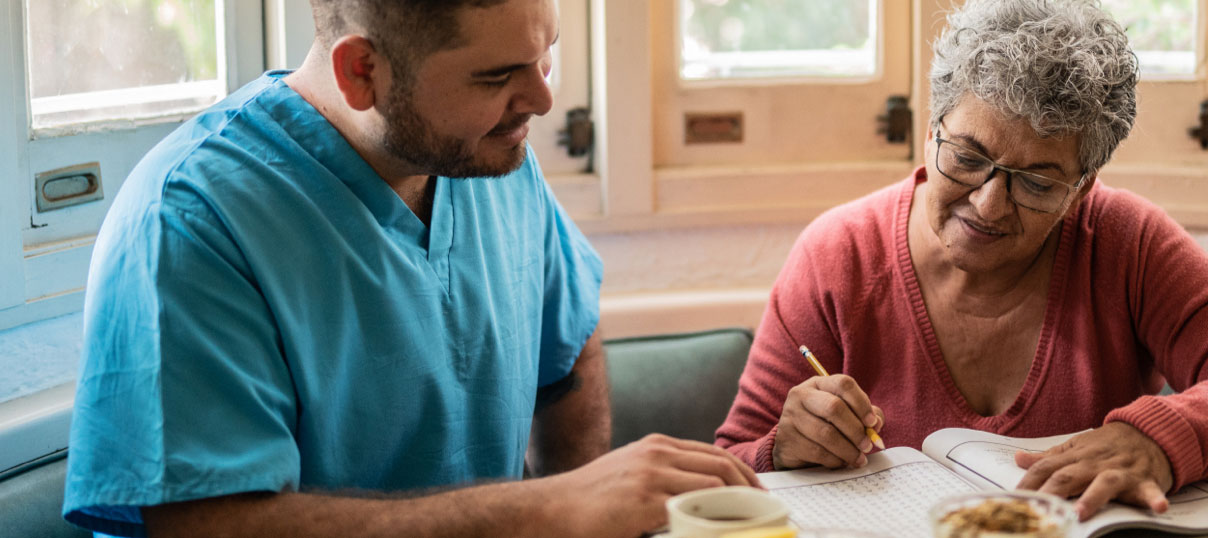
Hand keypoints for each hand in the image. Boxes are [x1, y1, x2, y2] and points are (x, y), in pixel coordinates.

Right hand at [544, 433, 760, 537]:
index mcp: (656, 445)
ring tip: (748, 520)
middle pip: (720, 464)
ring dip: (736, 503)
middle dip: (748, 487)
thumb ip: (662, 474)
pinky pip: (693, 506)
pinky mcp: (644, 500)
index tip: (755, 491)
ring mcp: (651, 475)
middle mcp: (657, 454)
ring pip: (714, 483)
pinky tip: (720, 528)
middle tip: (762, 508)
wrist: (553, 509)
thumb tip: (699, 492)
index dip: (740, 472)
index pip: (712, 453)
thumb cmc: (590, 497)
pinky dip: (712, 516)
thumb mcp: (630, 471)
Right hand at [773, 374, 883, 469]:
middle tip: (867, 445)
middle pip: (834, 407)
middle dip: (855, 430)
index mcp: (818, 384)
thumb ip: (865, 415)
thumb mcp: (845, 414)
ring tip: (858, 458)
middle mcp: (801, 395)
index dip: (862, 404)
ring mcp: (790, 416)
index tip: (872, 423)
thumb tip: (876, 424)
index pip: (843, 384)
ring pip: (825, 433)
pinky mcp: (786, 438)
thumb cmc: (824, 425)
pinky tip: (841, 462)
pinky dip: (835, 460)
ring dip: (848, 450)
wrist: (793, 445)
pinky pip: (817, 451)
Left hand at [1014, 422, 1172, 520]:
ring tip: (1080, 513)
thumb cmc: (1107, 445)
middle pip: (1069, 477)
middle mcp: (1095, 464)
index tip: (1014, 497)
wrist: (1149, 432)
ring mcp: (1120, 472)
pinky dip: (1155, 499)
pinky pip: (1151, 491)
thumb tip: (1018, 458)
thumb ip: (1048, 457)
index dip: (1029, 482)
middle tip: (1038, 508)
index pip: (1046, 468)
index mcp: (1076, 457)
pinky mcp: (1146, 481)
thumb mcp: (1076, 447)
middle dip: (1052, 491)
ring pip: (1104, 484)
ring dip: (1093, 498)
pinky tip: (1158, 507)